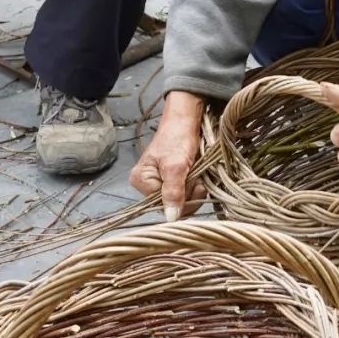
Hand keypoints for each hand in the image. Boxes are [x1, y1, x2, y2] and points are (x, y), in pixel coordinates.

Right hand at [130, 91, 205, 220]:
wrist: (187, 119)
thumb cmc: (178, 137)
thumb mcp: (176, 165)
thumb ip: (173, 192)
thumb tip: (170, 218)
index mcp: (141, 181)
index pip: (162, 206)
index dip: (181, 198)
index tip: (191, 181)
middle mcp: (148, 185)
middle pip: (172, 206)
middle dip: (189, 194)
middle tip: (196, 175)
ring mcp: (161, 184)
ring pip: (182, 202)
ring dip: (195, 190)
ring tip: (197, 172)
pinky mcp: (173, 181)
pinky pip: (187, 195)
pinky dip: (196, 186)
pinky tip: (197, 175)